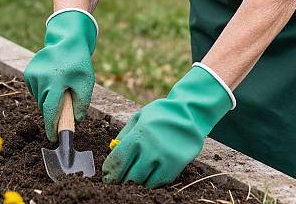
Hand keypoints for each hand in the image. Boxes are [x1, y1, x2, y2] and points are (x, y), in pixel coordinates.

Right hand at [24, 9, 97, 141]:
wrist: (67, 41)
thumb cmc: (79, 64)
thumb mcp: (86, 83)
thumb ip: (82, 104)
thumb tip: (74, 121)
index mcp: (57, 80)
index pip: (51, 110)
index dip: (52, 127)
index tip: (53, 138)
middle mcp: (41, 77)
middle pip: (45, 106)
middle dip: (54, 111)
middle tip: (65, 104)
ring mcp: (33, 74)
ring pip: (40, 99)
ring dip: (49, 100)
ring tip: (60, 87)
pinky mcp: (28, 72)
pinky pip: (35, 91)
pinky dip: (43, 91)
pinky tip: (52, 81)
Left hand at [102, 64, 234, 187]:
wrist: (189, 115)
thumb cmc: (160, 114)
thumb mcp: (139, 117)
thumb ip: (125, 134)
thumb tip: (112, 151)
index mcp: (138, 135)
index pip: (118, 161)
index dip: (110, 172)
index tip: (106, 177)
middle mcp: (150, 150)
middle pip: (130, 176)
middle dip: (121, 180)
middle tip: (117, 181)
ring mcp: (164, 160)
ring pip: (144, 183)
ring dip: (136, 182)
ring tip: (133, 177)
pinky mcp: (176, 167)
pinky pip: (159, 182)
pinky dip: (151, 181)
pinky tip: (148, 174)